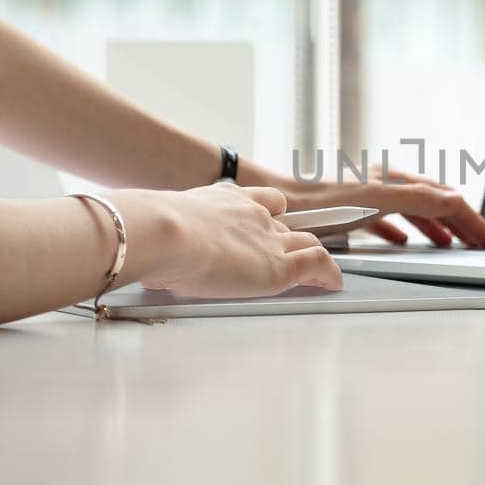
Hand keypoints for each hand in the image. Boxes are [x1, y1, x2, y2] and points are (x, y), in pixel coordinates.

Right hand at [121, 184, 342, 295]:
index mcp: (224, 202)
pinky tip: (333, 283)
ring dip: (313, 255)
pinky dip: (328, 273)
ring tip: (321, 271)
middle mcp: (253, 215)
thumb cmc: (152, 233)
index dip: (269, 214)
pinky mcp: (279, 265)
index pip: (260, 202)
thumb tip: (151, 274)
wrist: (164, 232)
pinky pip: (316, 264)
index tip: (272, 221)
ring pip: (305, 242)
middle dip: (290, 238)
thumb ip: (165, 250)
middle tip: (294, 252)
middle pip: (284, 225)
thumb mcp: (160, 233)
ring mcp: (269, 239)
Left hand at [269, 167, 484, 249]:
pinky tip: (405, 242)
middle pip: (436, 203)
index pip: (449, 199)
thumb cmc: (322, 203)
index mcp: (396, 179)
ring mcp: (370, 194)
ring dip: (437, 227)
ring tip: (452, 244)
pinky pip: (390, 220)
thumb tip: (457, 201)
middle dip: (462, 223)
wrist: (278, 204)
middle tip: (482, 244)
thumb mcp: (379, 201)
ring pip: (415, 211)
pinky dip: (406, 230)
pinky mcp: (352, 208)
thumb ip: (420, 200)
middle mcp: (386, 182)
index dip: (473, 222)